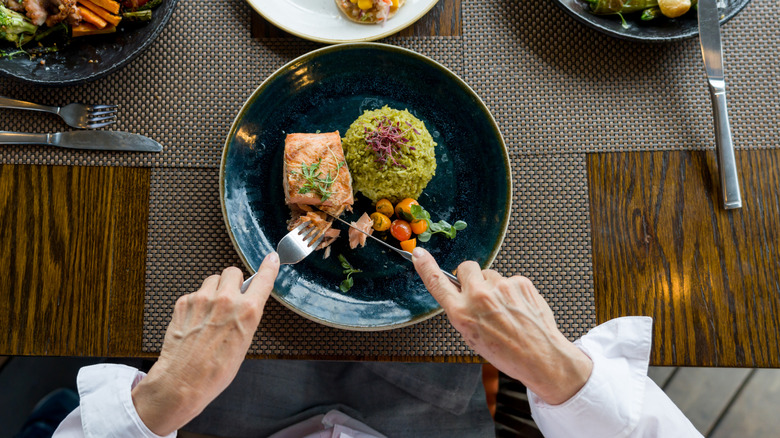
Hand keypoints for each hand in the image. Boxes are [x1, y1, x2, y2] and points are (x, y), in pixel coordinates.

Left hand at [131, 253, 279, 434]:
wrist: (183, 381)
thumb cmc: (215, 370)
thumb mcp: (243, 343)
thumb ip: (245, 316)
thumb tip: (245, 303)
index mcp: (247, 311)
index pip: (263, 280)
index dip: (269, 267)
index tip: (272, 259)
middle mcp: (225, 300)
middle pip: (232, 272)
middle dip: (232, 282)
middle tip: (230, 297)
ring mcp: (202, 299)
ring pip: (212, 280)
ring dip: (214, 290)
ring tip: (210, 313)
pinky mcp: (183, 302)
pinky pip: (195, 293)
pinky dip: (197, 303)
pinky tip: (196, 321)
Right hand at [412, 248, 591, 404]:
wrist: (540, 357)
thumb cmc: (507, 352)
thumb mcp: (472, 337)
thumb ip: (463, 311)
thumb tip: (463, 293)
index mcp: (461, 313)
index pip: (437, 283)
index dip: (425, 266)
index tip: (418, 254)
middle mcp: (478, 296)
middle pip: (465, 267)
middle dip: (470, 276)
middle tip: (480, 294)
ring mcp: (501, 286)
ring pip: (490, 274)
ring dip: (494, 286)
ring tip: (505, 310)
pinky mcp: (520, 282)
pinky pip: (510, 280)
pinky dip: (513, 291)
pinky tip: (519, 308)